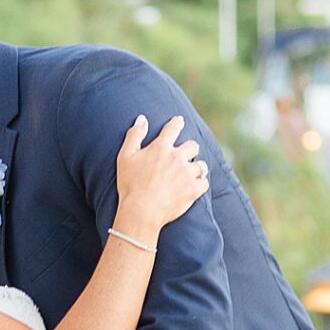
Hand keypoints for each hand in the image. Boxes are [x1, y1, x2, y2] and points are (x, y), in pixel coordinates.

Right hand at [114, 114, 209, 243]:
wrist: (141, 211)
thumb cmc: (130, 185)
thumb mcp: (125, 157)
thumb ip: (134, 135)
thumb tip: (142, 118)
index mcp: (161, 147)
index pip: (173, 128)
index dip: (177, 123)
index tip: (179, 120)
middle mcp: (177, 157)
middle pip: (192, 146)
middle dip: (190, 149)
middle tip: (185, 156)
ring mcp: (187, 174)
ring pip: (201, 165)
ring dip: (197, 167)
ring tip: (192, 172)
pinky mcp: (193, 190)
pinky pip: (204, 183)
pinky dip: (200, 184)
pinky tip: (195, 186)